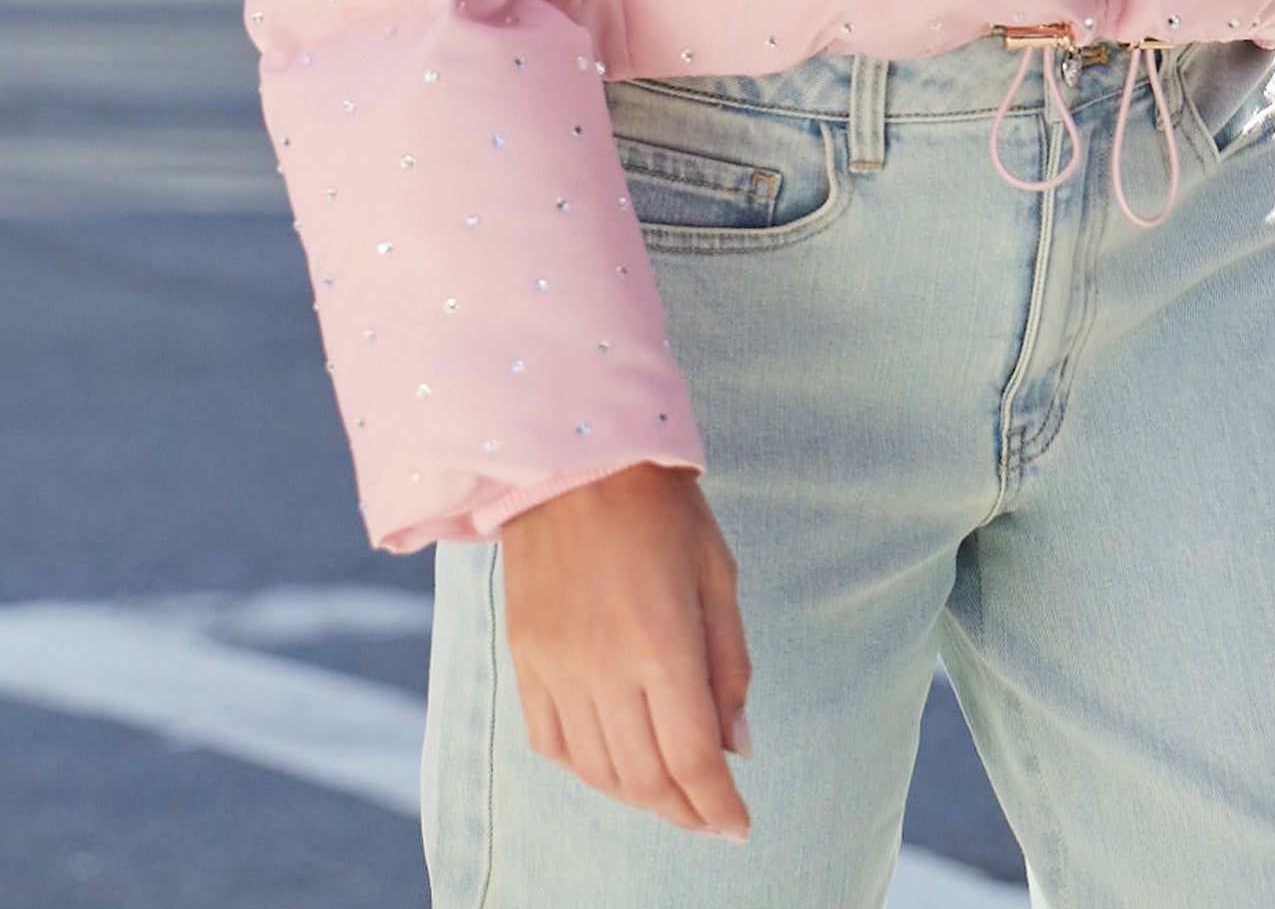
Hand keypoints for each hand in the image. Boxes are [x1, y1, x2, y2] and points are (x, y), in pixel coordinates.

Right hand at [500, 463, 751, 839]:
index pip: (693, 759)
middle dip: (685, 812)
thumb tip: (738, 747)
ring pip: (597, 773)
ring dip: (639, 797)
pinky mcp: (524, 658)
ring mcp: (556, 666)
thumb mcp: (717, 572)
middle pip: (646, 780)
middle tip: (709, 817)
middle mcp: (604, 665)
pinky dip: (586, 770)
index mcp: (662, 642)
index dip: (719, 808)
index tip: (739, 827)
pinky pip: (551, 744)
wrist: (571, 456)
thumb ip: (730, 663)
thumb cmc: (659, 507)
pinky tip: (613, 763)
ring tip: (669, 794)